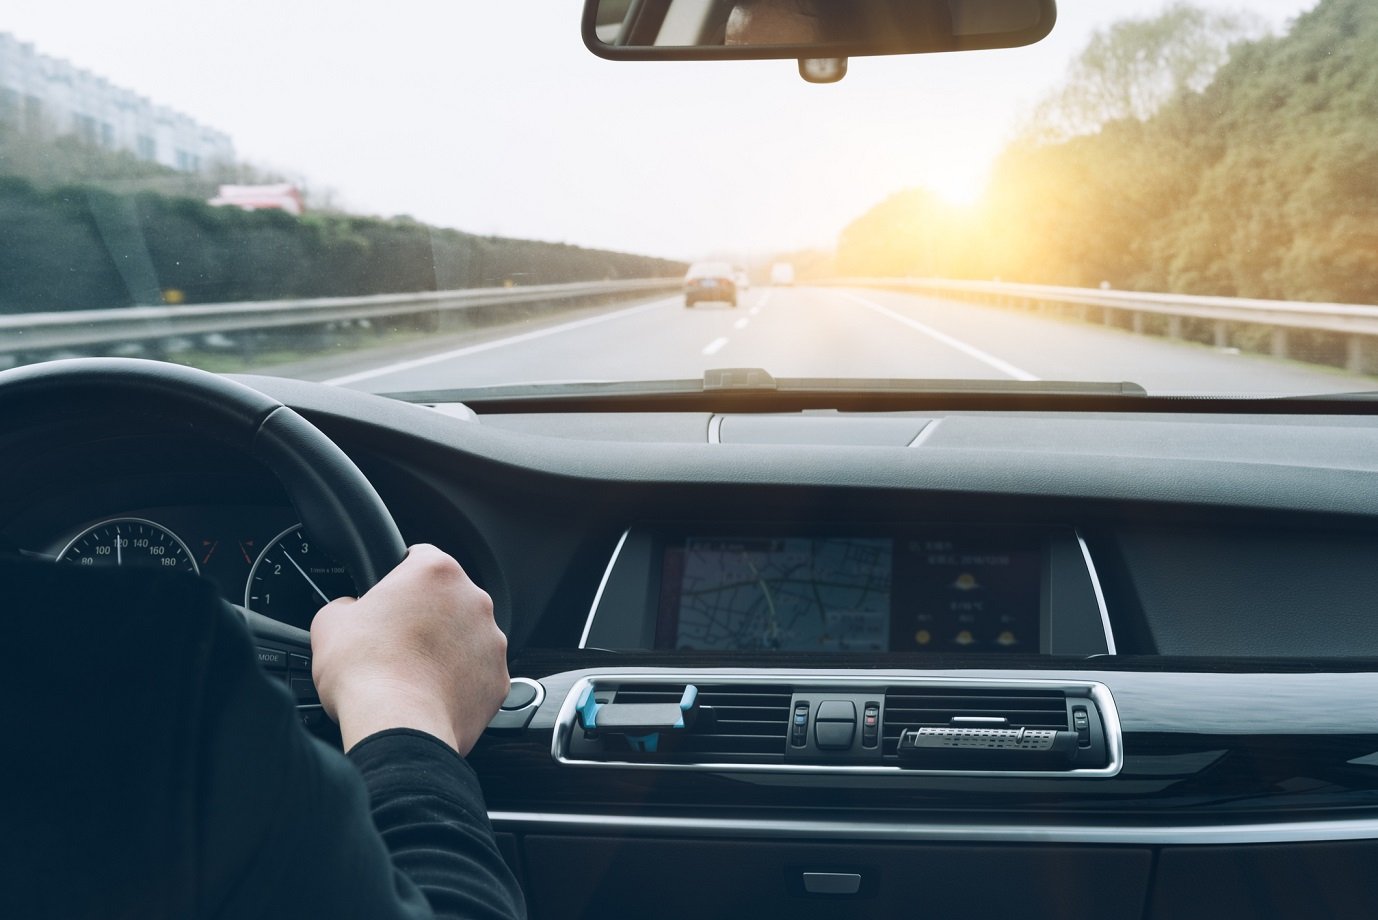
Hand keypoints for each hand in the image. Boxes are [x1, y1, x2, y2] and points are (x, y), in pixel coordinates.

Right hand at [310, 544, 508, 754]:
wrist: (398, 727)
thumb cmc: (366, 672)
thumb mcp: (331, 622)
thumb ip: (345, 603)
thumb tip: (350, 609)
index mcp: (436, 572)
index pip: (420, 557)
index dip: (398, 576)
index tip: (388, 596)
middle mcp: (474, 600)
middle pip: (447, 598)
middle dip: (425, 614)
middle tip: (394, 640)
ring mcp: (492, 640)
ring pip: (466, 635)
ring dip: (445, 647)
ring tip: (412, 671)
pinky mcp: (498, 678)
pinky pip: (477, 672)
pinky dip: (459, 680)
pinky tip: (431, 693)